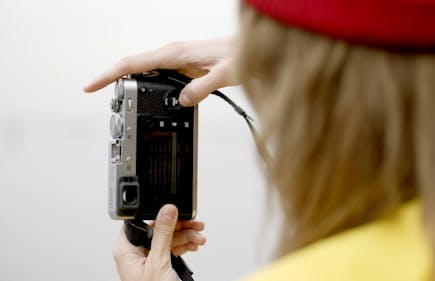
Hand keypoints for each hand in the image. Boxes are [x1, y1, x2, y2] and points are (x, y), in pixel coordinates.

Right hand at [83, 37, 236, 105]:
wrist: (250, 48)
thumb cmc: (239, 55)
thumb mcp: (223, 75)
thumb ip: (202, 88)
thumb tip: (182, 101)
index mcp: (175, 53)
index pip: (132, 63)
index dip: (108, 75)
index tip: (91, 86)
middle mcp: (172, 54)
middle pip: (134, 68)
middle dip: (117, 84)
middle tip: (108, 104)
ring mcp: (177, 60)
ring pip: (147, 74)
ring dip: (135, 88)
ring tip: (125, 105)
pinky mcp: (184, 68)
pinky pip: (161, 78)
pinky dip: (152, 88)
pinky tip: (151, 99)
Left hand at [113, 205, 205, 280]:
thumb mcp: (159, 261)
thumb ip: (162, 233)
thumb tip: (166, 210)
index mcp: (126, 250)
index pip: (140, 221)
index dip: (158, 214)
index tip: (175, 210)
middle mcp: (136, 253)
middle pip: (158, 228)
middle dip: (179, 226)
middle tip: (195, 224)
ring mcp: (149, 259)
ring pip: (169, 237)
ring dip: (186, 235)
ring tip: (198, 237)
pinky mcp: (160, 264)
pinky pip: (173, 248)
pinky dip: (185, 245)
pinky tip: (194, 245)